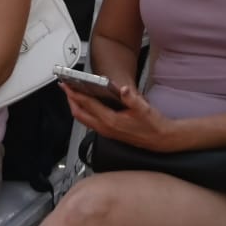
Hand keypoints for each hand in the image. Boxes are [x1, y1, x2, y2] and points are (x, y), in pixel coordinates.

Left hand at [61, 80, 175, 149]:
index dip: (75, 94)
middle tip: (64, 88)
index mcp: (111, 121)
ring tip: (73, 93)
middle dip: (71, 100)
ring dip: (76, 106)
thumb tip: (123, 89)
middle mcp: (106, 128)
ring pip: (84, 119)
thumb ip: (132, 98)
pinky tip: (87, 103)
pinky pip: (90, 122)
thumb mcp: (144, 109)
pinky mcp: (109, 132)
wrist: (160, 139)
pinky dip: (84, 111)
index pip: (88, 105)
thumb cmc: (153, 125)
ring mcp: (106, 131)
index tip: (67, 85)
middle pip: (80, 115)